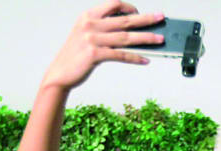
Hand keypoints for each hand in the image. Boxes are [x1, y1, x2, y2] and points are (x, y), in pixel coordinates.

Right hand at [41, 1, 164, 90]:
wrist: (60, 73)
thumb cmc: (75, 55)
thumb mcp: (85, 35)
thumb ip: (103, 29)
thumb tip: (129, 31)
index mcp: (88, 16)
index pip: (113, 4)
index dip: (129, 7)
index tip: (141, 12)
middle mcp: (90, 24)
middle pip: (124, 20)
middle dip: (146, 19)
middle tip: (161, 18)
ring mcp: (92, 39)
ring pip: (126, 37)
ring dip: (146, 38)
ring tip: (159, 39)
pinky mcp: (95, 54)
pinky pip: (121, 55)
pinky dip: (135, 57)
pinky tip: (145, 60)